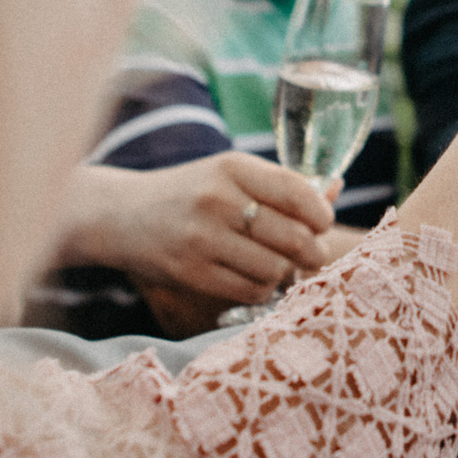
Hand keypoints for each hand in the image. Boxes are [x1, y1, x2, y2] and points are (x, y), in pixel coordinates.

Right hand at [49, 155, 335, 307]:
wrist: (121, 216)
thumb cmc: (187, 194)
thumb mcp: (227, 175)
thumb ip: (279, 184)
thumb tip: (336, 188)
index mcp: (232, 167)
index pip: (298, 192)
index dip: (321, 213)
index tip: (321, 222)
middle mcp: (217, 199)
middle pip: (294, 237)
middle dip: (312, 251)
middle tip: (310, 254)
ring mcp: (202, 237)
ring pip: (275, 269)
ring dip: (285, 273)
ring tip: (276, 266)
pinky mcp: (190, 272)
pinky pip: (251, 290)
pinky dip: (262, 289)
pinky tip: (252, 277)